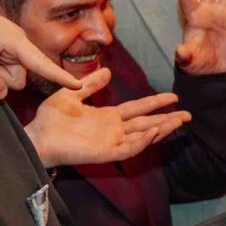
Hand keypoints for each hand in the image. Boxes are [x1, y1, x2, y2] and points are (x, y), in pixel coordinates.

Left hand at [0, 0, 81, 97]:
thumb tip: (1, 95)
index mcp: (15, 41)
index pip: (41, 63)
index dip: (59, 77)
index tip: (77, 85)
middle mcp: (17, 43)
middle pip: (18, 78)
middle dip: (0, 79)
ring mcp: (9, 46)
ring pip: (9, 76)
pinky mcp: (1, 49)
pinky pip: (1, 69)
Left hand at [25, 69, 189, 168]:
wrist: (37, 135)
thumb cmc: (50, 119)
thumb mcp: (72, 94)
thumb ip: (90, 84)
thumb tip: (107, 71)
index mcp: (107, 118)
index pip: (138, 109)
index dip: (155, 103)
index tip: (173, 97)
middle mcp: (113, 131)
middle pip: (147, 124)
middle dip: (167, 120)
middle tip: (188, 115)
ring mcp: (110, 143)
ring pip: (143, 137)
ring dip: (161, 129)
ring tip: (179, 121)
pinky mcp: (104, 154)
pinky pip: (128, 149)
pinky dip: (142, 141)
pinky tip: (154, 132)